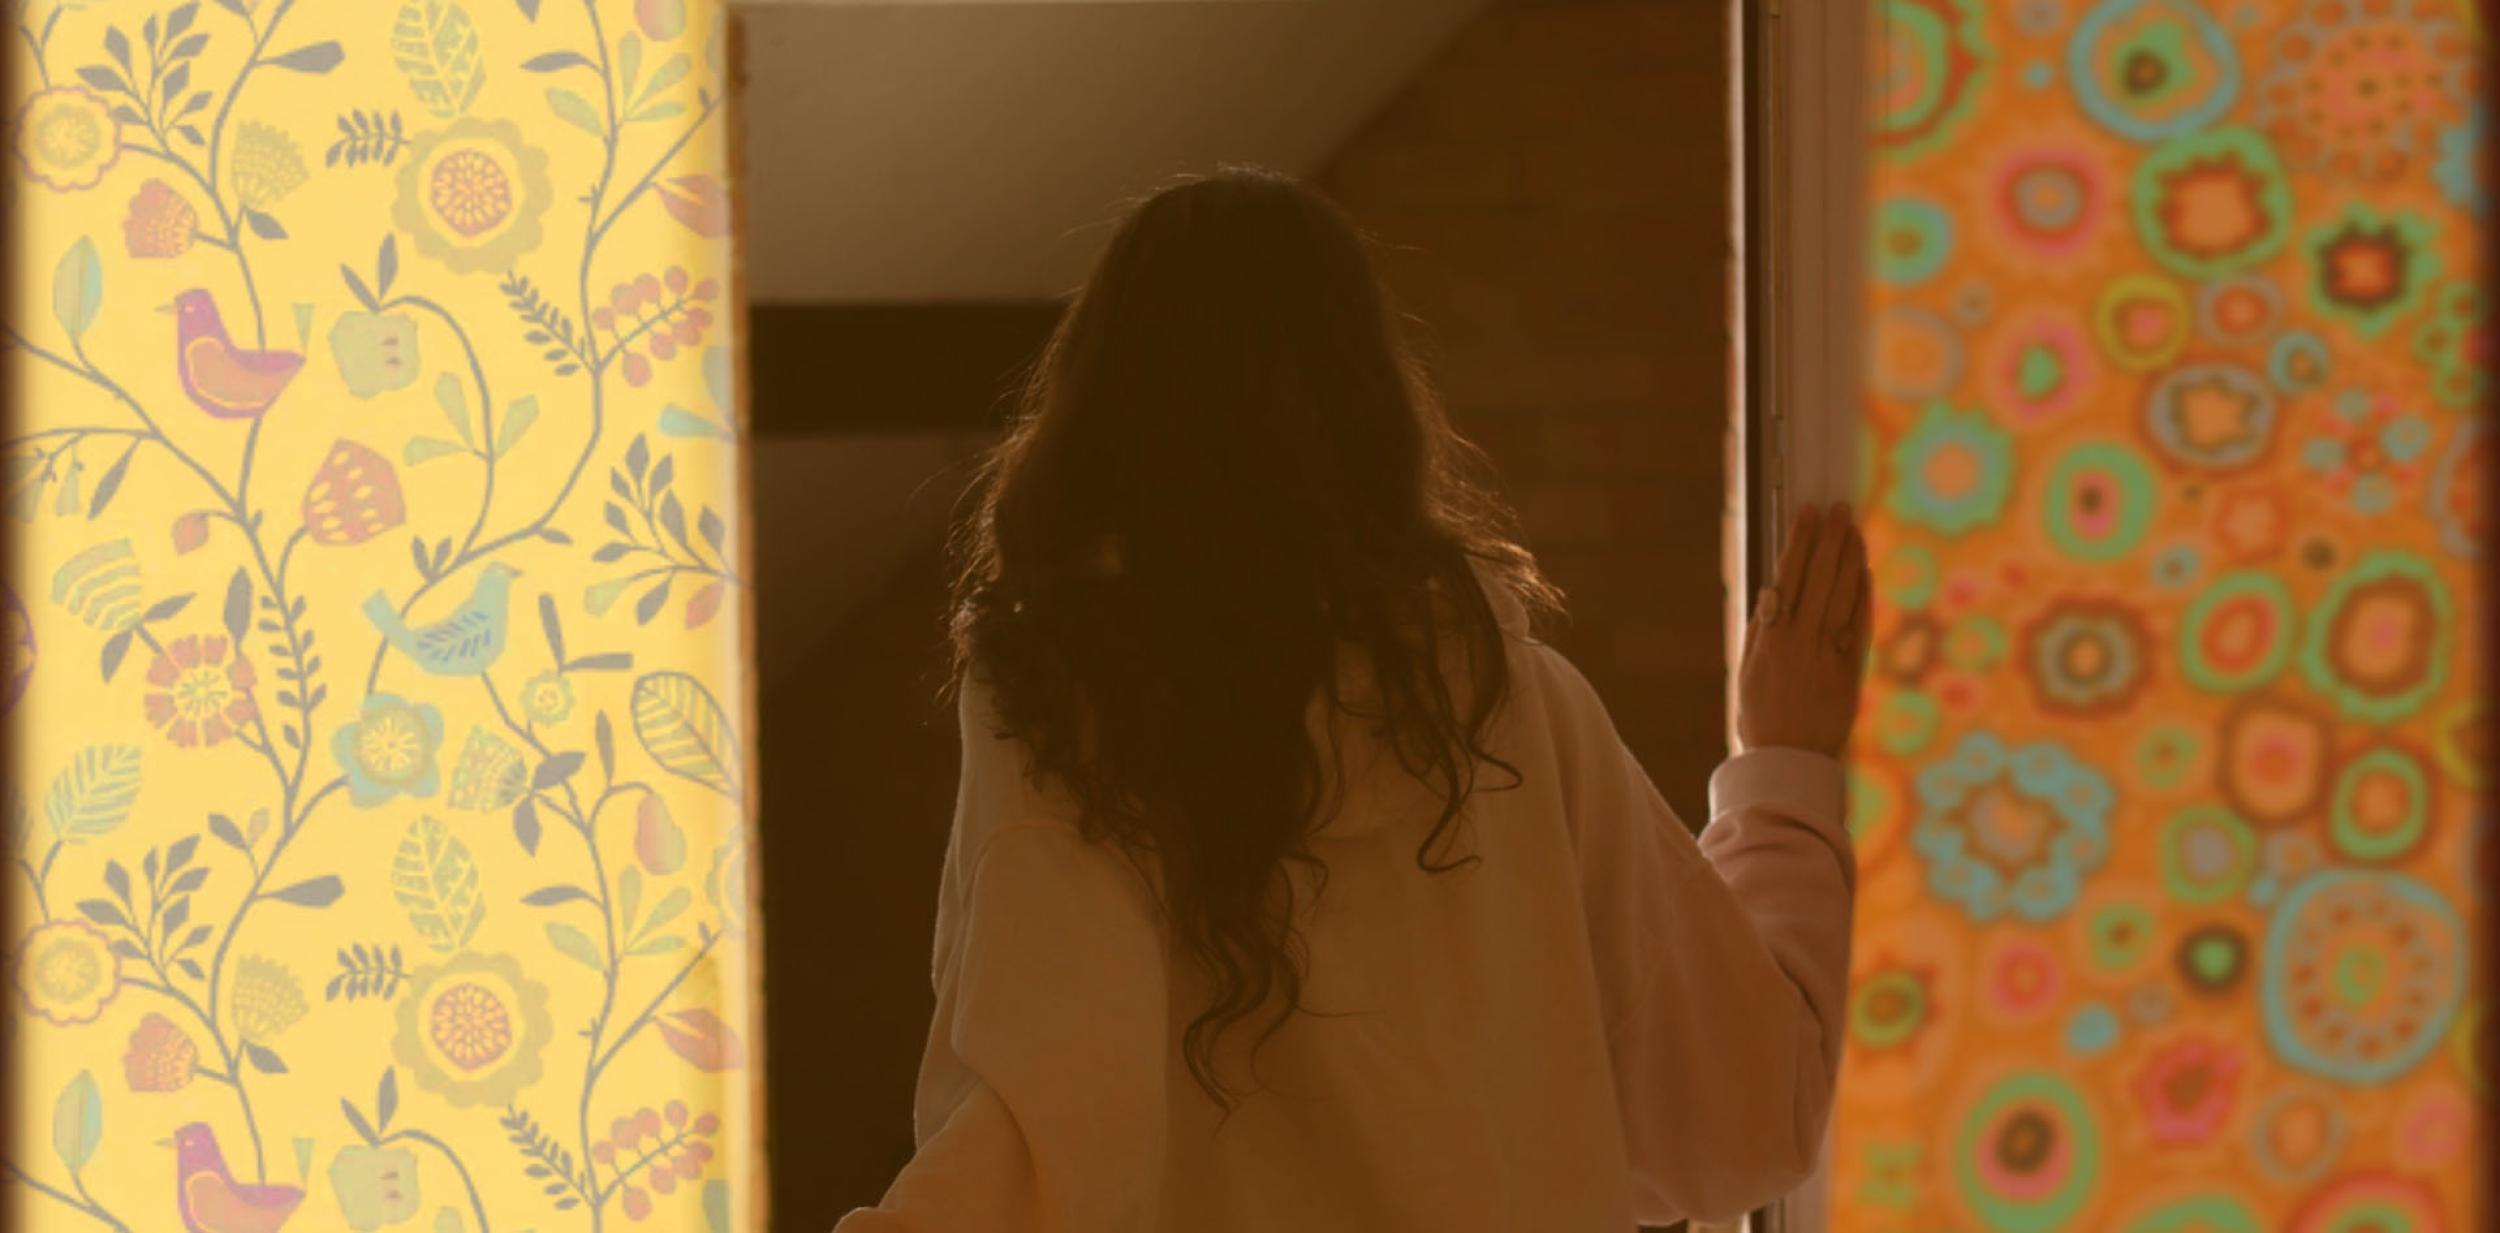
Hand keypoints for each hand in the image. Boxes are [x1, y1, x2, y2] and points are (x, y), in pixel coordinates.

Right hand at [1736, 502, 1871, 758]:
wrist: (1788, 761)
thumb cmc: (1761, 717)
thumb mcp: (1746, 671)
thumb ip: (1760, 630)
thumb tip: (1771, 591)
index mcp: (1770, 638)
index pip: (1788, 575)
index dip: (1800, 542)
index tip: (1808, 513)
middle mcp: (1800, 641)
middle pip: (1820, 577)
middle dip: (1831, 539)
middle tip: (1840, 509)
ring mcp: (1828, 655)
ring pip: (1843, 595)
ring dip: (1850, 559)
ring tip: (1854, 531)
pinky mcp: (1850, 671)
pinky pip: (1859, 625)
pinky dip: (1863, 596)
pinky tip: (1865, 573)